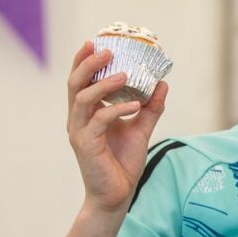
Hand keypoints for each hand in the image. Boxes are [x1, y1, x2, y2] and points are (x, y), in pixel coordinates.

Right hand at [67, 41, 167, 212]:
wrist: (117, 195)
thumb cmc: (123, 162)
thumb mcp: (141, 130)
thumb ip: (150, 108)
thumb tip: (162, 84)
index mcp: (87, 113)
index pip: (81, 81)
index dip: (84, 60)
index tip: (95, 41)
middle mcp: (79, 119)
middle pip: (75, 84)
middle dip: (88, 64)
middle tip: (106, 49)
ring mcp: (80, 132)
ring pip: (83, 99)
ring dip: (103, 84)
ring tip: (125, 75)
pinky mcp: (86, 145)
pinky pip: (99, 121)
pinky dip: (116, 110)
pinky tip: (134, 105)